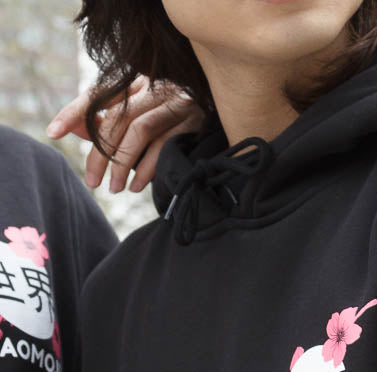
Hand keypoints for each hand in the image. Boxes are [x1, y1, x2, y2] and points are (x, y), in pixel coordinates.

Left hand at [47, 76, 204, 193]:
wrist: (228, 134)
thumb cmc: (179, 129)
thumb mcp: (143, 124)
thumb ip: (111, 125)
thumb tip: (77, 129)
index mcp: (139, 84)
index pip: (100, 94)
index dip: (75, 112)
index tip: (54, 132)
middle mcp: (156, 88)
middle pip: (116, 117)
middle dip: (99, 153)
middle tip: (93, 182)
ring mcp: (177, 102)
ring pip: (138, 130)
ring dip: (122, 163)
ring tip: (114, 188)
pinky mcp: (195, 121)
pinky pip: (164, 144)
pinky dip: (147, 167)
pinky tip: (137, 185)